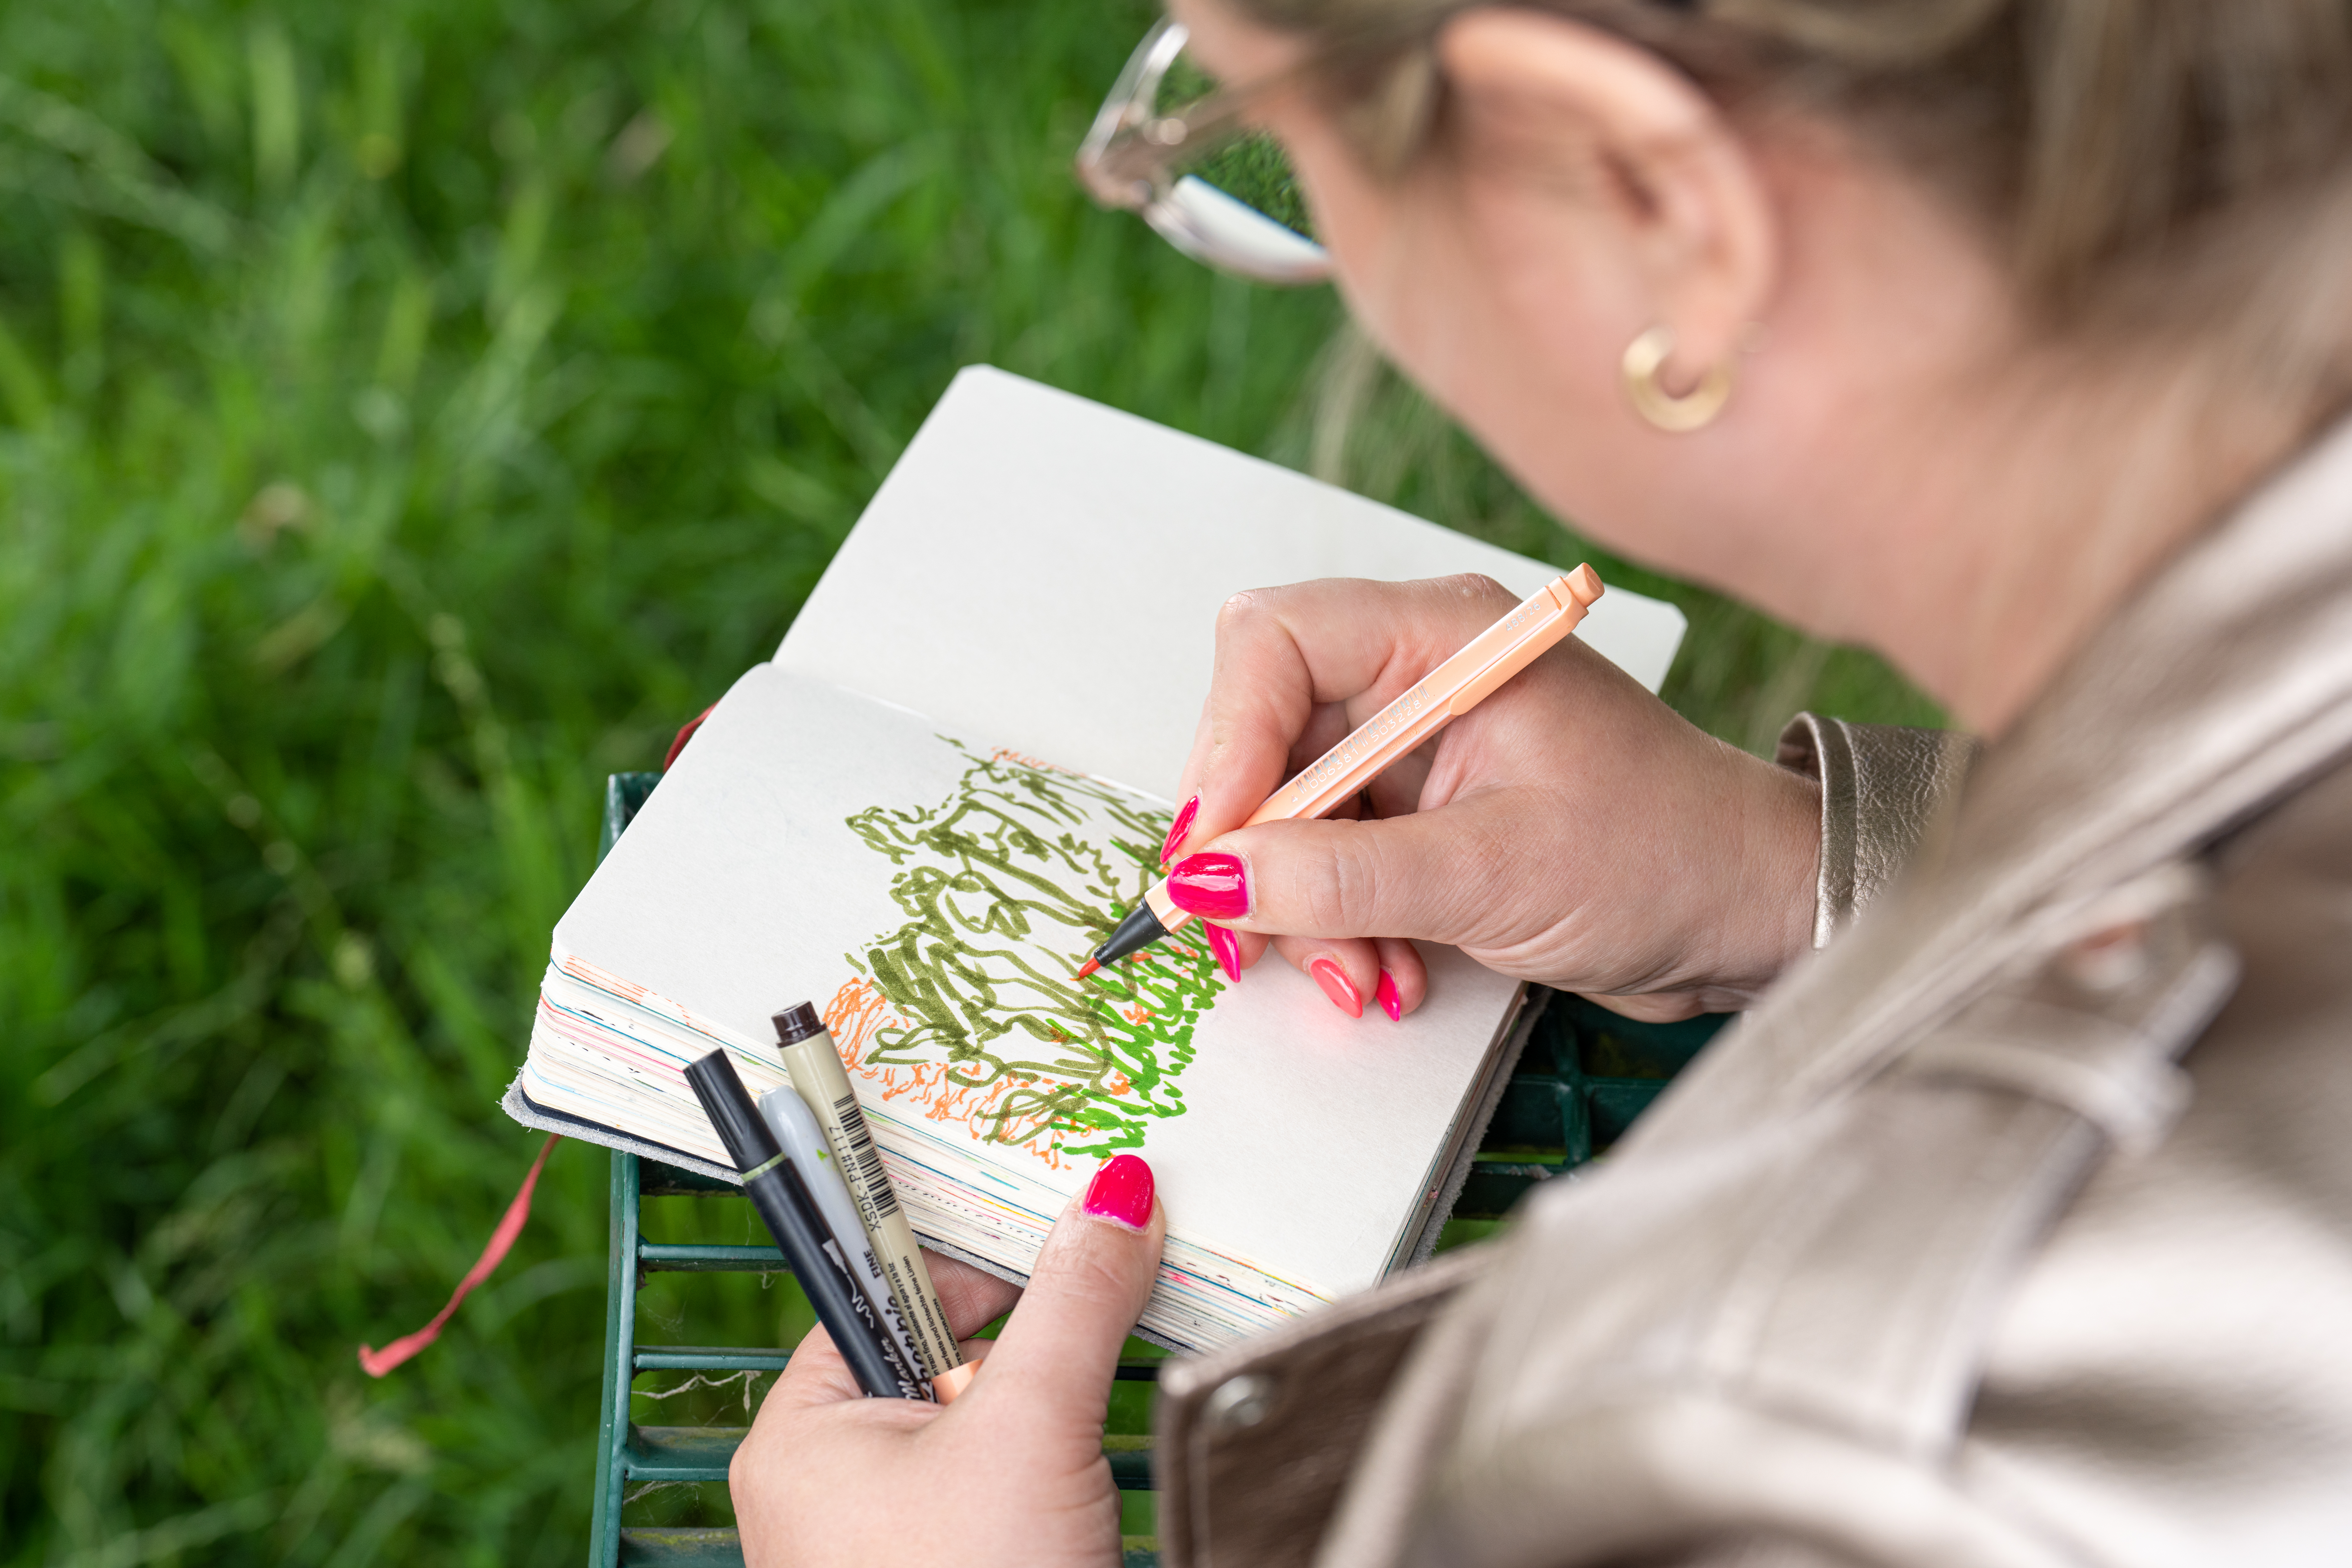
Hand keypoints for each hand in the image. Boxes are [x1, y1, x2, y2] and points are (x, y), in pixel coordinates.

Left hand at [730, 1156, 1165, 1567]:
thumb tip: (1117, 1193)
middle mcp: (823, 1488)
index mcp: (800, 1435)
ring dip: (1043, 1414)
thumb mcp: (1034, 1424)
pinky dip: (1045, 1473)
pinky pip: (993, 1490)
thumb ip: (1076, 1301)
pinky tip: (1081, 1492)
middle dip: (1023, 1349)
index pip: (884, 1292)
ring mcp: (880, 1545)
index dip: (972, 1263)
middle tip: (1088, 1334)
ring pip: (975, 1428)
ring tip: (1080, 1438)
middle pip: (937, 1358)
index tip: (1053, 1239)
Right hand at [1159, 574, 1819, 1020]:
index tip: (1216, 851)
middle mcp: (1417, 673)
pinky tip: (1386, 972)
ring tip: (1365, 978)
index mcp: (1442, 635)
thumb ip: (1342, 876)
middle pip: (1264, 737)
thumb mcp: (1493, 874)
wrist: (1751, 912)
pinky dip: (1340, 925)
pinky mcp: (1419, 812)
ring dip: (1304, 911)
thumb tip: (1210, 879)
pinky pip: (1326, 859)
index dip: (1224, 745)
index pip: (1273, 644)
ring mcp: (1415, 745)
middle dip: (1263, 853)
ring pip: (1286, 815)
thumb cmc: (1663, 858)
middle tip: (1268, 943)